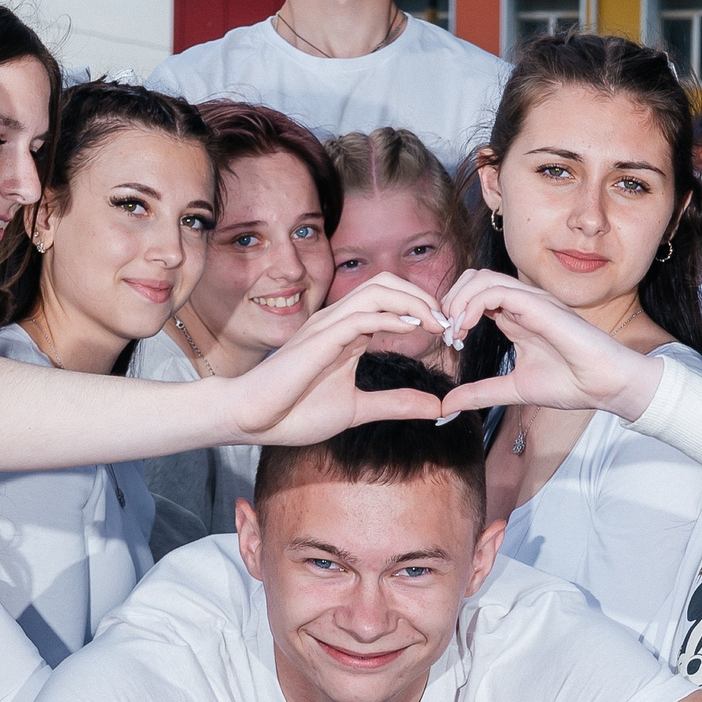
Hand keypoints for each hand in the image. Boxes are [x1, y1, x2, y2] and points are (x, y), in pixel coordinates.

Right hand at [224, 275, 452, 443]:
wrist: (252, 419)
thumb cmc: (294, 412)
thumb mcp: (357, 409)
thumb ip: (395, 404)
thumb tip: (436, 407)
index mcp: (346, 331)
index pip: (389, 298)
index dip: (422, 308)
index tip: (447, 333)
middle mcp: (338, 320)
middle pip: (387, 282)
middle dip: (423, 296)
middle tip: (449, 323)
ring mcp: (327, 325)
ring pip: (377, 290)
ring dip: (414, 301)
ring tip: (438, 323)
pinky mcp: (319, 338)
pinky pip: (361, 315)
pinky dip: (391, 317)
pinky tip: (413, 329)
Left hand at [438, 271, 662, 420]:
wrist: (605, 385)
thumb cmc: (571, 383)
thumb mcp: (513, 389)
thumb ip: (481, 393)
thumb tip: (447, 405)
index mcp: (515, 318)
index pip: (474, 295)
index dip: (453, 312)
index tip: (448, 342)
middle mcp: (522, 303)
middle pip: (473, 278)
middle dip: (450, 300)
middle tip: (446, 333)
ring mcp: (531, 301)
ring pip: (482, 278)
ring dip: (458, 301)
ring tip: (455, 331)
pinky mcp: (538, 304)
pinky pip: (496, 291)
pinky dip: (473, 304)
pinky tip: (467, 327)